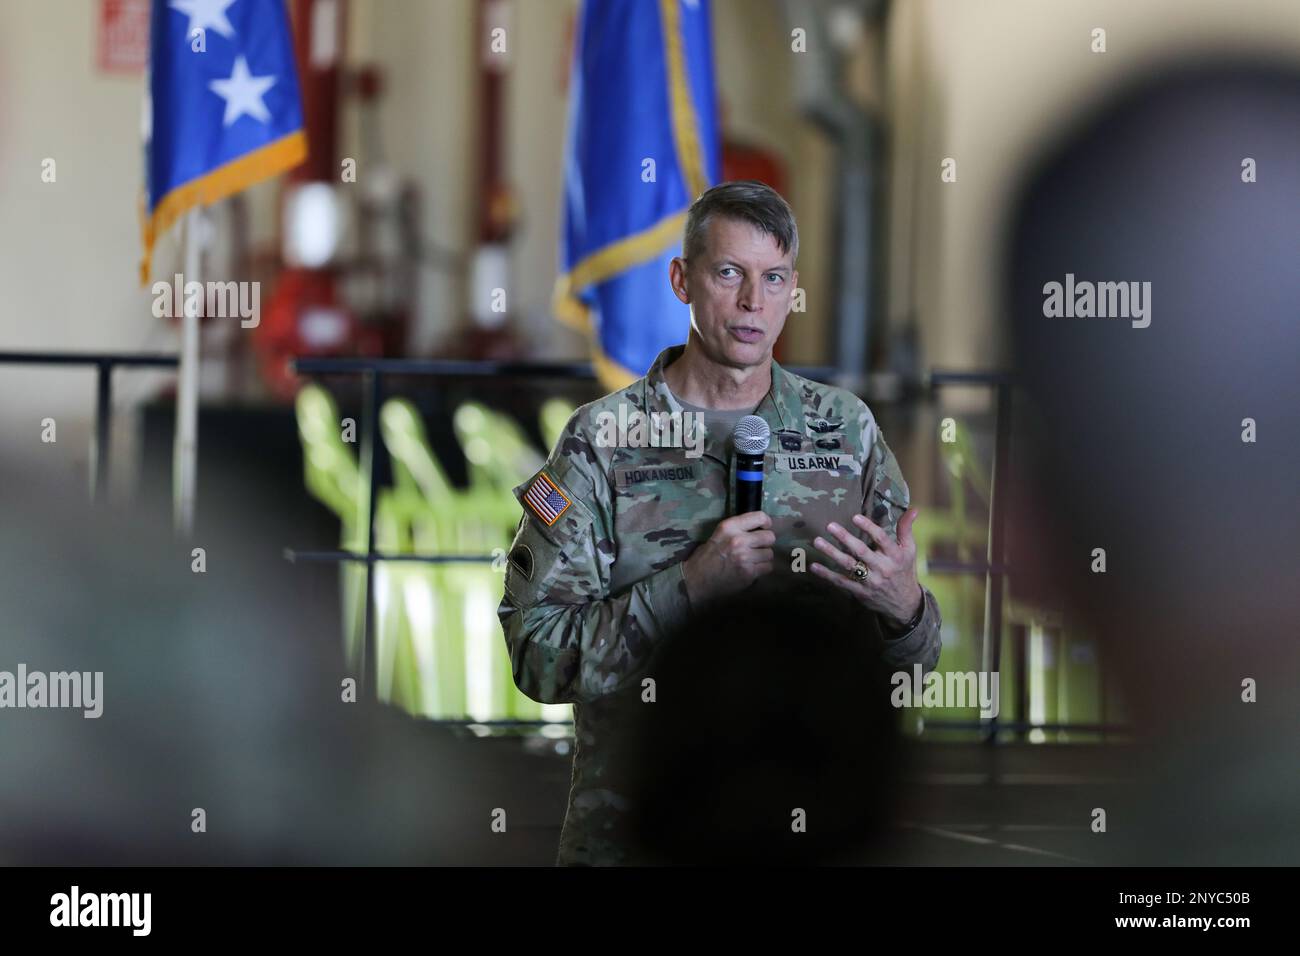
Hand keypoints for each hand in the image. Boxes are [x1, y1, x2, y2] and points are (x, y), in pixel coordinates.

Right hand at [682, 511, 775, 604]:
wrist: (696, 580)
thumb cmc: (706, 557)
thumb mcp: (718, 535)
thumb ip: (737, 530)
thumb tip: (758, 529)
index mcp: (729, 527)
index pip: (759, 517)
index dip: (766, 523)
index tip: (764, 528)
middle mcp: (738, 540)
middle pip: (769, 537)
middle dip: (766, 543)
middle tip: (758, 547)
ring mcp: (744, 557)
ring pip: (770, 553)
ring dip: (764, 557)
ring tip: (754, 560)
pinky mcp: (748, 573)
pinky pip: (768, 567)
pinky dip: (763, 569)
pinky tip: (753, 569)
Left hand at [810, 508, 923, 627]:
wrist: (904, 604)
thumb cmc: (904, 571)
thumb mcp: (909, 550)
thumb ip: (906, 529)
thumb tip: (913, 510)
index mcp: (895, 556)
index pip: (881, 539)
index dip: (868, 527)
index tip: (855, 517)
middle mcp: (883, 568)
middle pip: (861, 551)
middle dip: (845, 538)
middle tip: (830, 526)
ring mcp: (870, 581)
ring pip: (849, 566)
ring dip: (831, 553)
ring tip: (817, 541)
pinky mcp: (860, 592)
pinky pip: (841, 582)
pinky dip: (827, 575)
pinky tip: (814, 566)